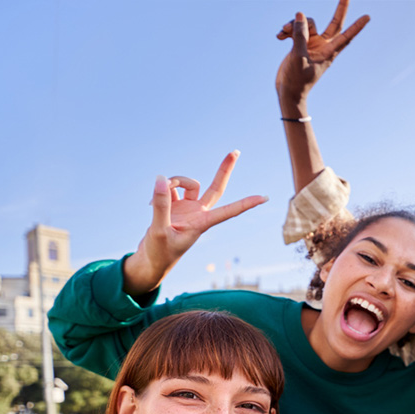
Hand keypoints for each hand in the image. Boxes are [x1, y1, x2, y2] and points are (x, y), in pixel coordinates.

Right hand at [123, 151, 267, 295]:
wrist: (151, 261)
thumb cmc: (159, 252)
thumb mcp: (159, 230)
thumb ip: (161, 205)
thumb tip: (162, 178)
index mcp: (202, 224)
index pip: (229, 211)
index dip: (246, 204)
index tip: (265, 197)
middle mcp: (198, 213)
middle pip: (216, 187)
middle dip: (224, 169)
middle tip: (235, 151)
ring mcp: (187, 209)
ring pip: (187, 183)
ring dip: (173, 182)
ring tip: (157, 196)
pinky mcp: (174, 207)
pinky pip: (170, 189)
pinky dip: (161, 191)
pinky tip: (149, 204)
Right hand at [275, 0, 369, 113]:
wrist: (288, 91)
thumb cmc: (297, 80)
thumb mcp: (298, 57)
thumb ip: (300, 35)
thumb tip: (300, 14)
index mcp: (328, 52)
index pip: (345, 36)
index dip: (356, 26)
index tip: (367, 17)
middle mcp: (322, 46)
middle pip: (334, 24)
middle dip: (340, 10)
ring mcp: (312, 44)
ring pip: (307, 24)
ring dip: (294, 24)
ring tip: (283, 32)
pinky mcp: (301, 44)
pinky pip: (296, 29)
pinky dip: (288, 30)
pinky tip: (279, 36)